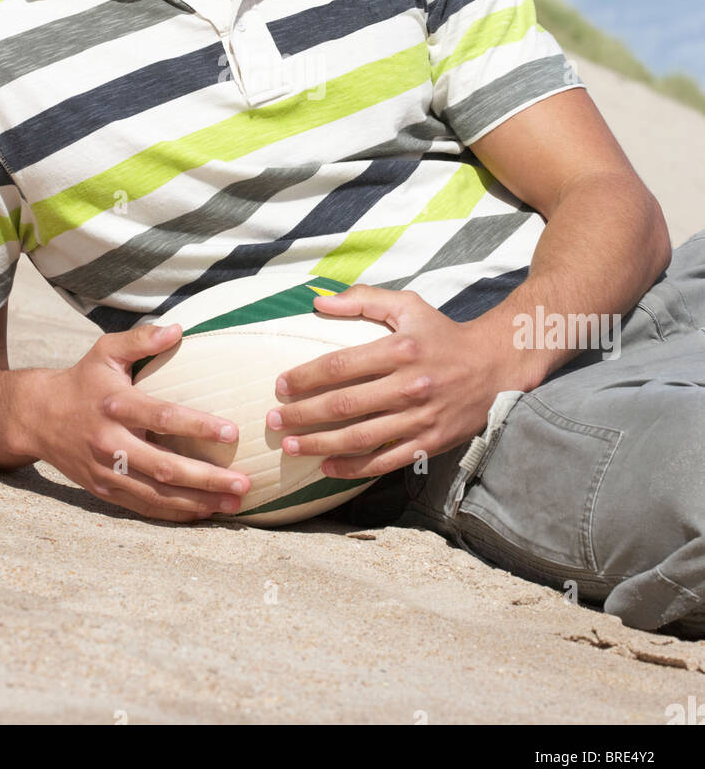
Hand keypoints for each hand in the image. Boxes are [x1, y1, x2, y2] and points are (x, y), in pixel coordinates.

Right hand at [24, 324, 251, 521]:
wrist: (37, 417)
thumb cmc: (82, 380)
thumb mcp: (105, 351)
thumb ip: (141, 339)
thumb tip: (178, 329)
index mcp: (116, 404)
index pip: (162, 417)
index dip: (198, 426)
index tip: (232, 433)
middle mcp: (110, 442)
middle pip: (164, 466)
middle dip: (206, 478)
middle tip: (243, 483)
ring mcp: (105, 470)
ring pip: (156, 493)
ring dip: (197, 502)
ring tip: (234, 503)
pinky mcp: (102, 490)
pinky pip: (143, 506)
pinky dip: (174, 512)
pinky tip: (203, 512)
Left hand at [265, 284, 525, 479]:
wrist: (494, 366)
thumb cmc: (442, 333)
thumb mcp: (408, 305)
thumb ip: (363, 300)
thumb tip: (318, 301)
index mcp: (400, 349)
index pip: (341, 365)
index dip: (306, 377)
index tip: (281, 385)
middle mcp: (409, 385)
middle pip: (344, 405)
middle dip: (303, 414)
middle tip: (274, 419)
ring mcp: (420, 418)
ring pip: (360, 437)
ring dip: (319, 444)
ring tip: (289, 445)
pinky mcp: (429, 443)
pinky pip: (384, 461)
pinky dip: (352, 468)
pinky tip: (325, 467)